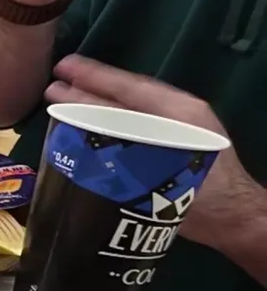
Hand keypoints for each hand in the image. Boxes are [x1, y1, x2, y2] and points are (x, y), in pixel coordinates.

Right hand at [44, 55, 251, 249]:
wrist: (235, 222)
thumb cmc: (203, 197)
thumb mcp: (161, 166)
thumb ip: (127, 140)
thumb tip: (84, 119)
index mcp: (179, 113)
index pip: (129, 89)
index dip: (94, 77)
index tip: (62, 68)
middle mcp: (176, 115)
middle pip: (126, 96)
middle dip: (89, 88)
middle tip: (53, 81)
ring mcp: (174, 131)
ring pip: (128, 109)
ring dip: (95, 103)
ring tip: (61, 98)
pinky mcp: (169, 148)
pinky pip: (133, 125)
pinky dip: (107, 121)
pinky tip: (86, 125)